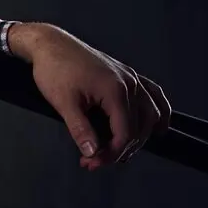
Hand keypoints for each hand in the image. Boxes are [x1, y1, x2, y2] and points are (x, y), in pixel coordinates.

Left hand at [9, 23, 171, 171]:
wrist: (51, 45)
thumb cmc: (55, 68)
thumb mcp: (63, 103)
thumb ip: (80, 130)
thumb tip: (92, 153)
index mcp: (116, 90)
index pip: (125, 133)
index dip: (111, 153)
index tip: (92, 163)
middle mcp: (130, 83)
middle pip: (140, 127)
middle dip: (120, 149)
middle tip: (96, 161)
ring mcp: (131, 78)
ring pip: (151, 114)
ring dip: (139, 136)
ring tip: (119, 151)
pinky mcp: (127, 75)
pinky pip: (153, 96)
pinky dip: (156, 113)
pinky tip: (156, 126)